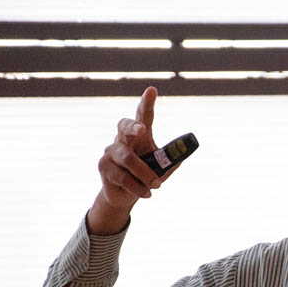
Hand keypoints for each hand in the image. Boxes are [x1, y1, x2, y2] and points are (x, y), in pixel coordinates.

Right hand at [88, 87, 174, 233]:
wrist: (126, 195)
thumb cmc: (146, 175)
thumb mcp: (163, 167)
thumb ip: (172, 159)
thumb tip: (184, 151)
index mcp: (140, 134)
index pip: (143, 115)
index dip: (147, 102)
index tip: (152, 90)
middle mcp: (123, 138)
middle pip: (125, 127)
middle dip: (133, 127)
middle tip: (142, 130)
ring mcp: (111, 151)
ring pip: (128, 159)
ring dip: (145, 174)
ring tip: (157, 185)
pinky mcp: (104, 166)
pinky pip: (122, 177)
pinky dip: (138, 187)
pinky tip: (147, 193)